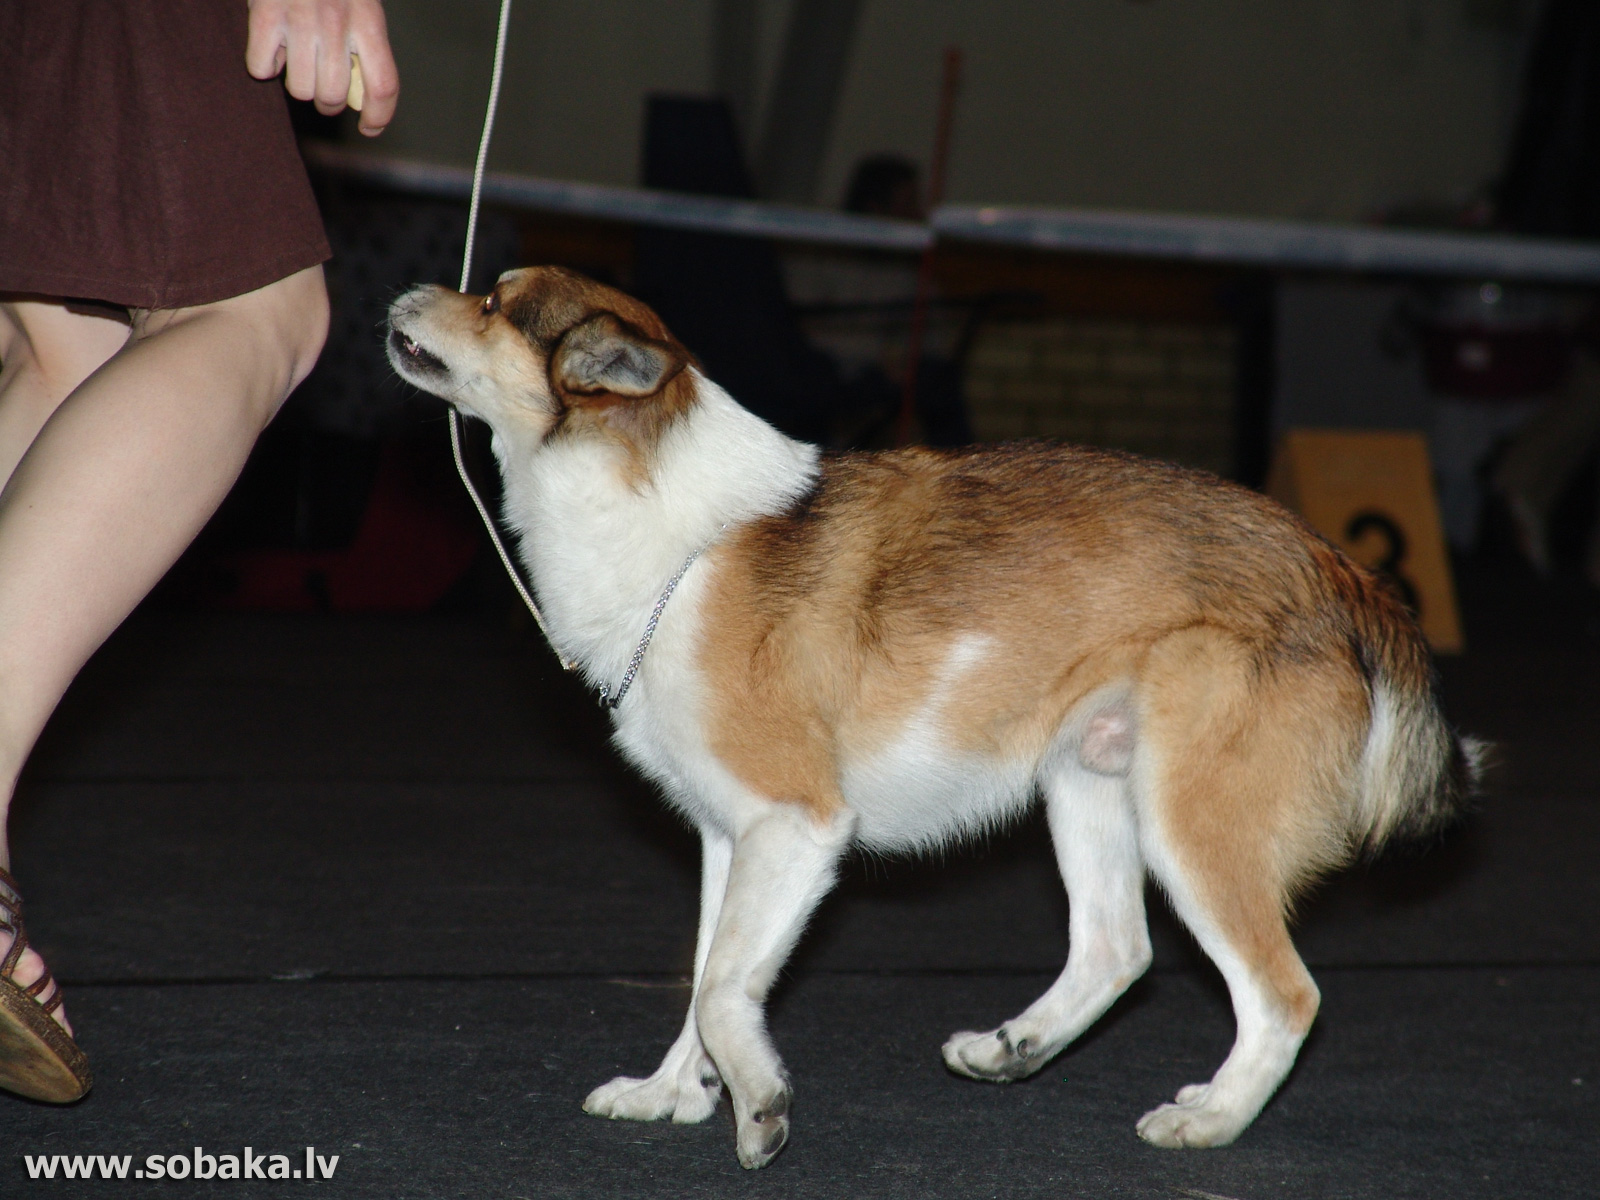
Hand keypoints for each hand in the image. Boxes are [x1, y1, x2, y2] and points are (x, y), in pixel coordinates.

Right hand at [246, 0, 398, 136]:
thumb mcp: (361, 4)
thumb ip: (365, 46)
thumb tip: (360, 98)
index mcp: (369, 20)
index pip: (383, 86)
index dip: (378, 116)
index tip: (369, 128)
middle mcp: (337, 21)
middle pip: (334, 95)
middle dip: (328, 103)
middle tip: (322, 90)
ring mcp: (299, 17)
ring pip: (299, 89)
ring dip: (297, 83)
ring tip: (296, 58)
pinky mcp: (264, 14)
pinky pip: (261, 68)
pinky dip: (263, 64)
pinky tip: (272, 44)